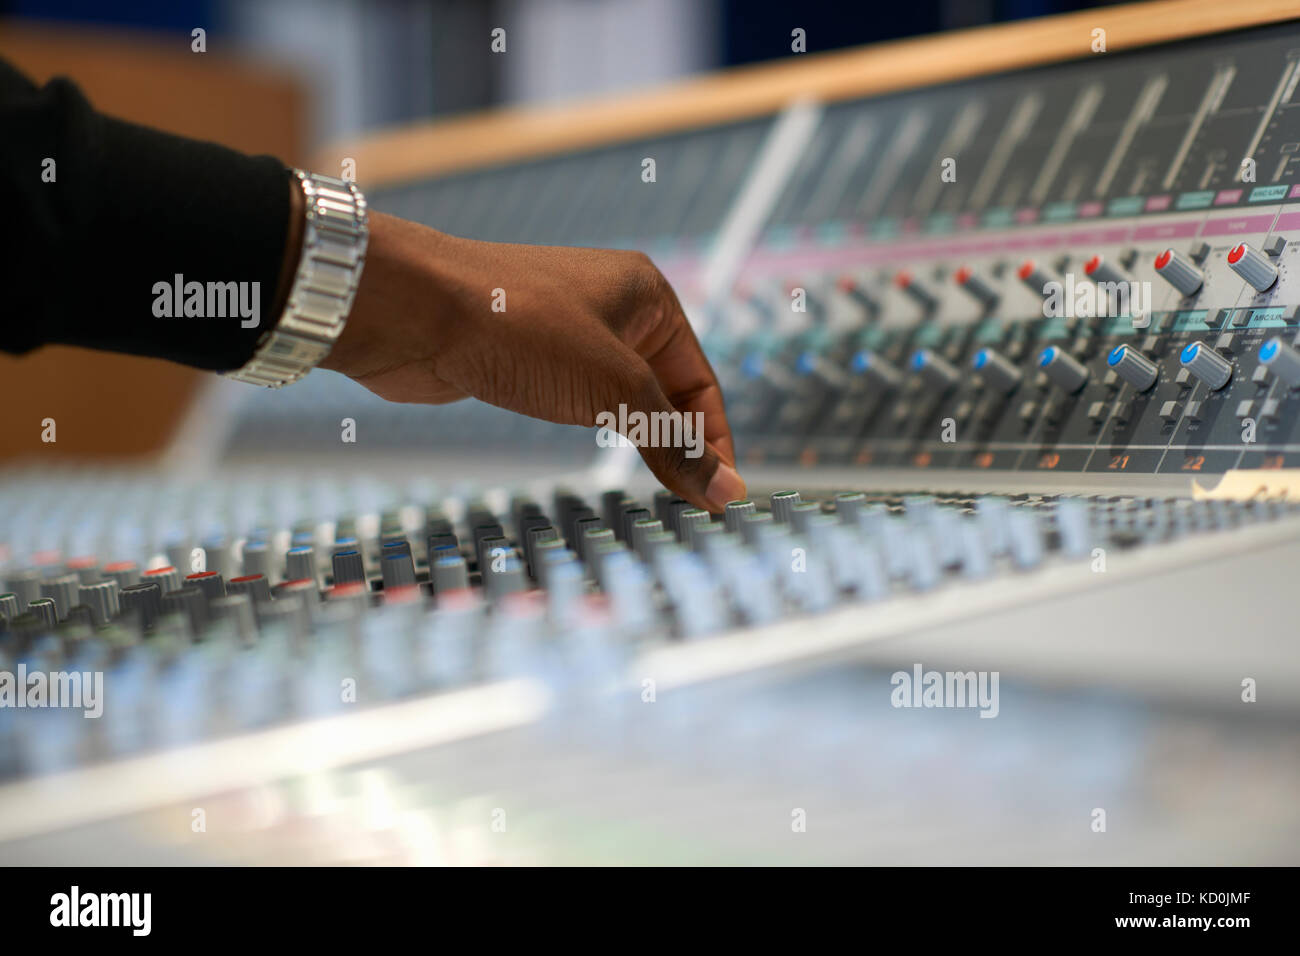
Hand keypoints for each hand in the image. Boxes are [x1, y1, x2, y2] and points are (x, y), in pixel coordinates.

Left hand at [319, 212, 745, 511]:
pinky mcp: (528, 357)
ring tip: (659, 494)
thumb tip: (727, 488)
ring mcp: (568, 332)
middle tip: (694, 505)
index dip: (715, 441)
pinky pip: (580, 400)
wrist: (411, 311)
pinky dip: (597, 431)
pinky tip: (600, 457)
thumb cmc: (518, 327)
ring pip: (622, 397)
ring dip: (641, 441)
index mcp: (647, 296)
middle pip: (666, 390)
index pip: (700, 380)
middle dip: (681, 444)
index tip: (721, 498)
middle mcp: (613, 308)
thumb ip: (672, 440)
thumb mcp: (611, 387)